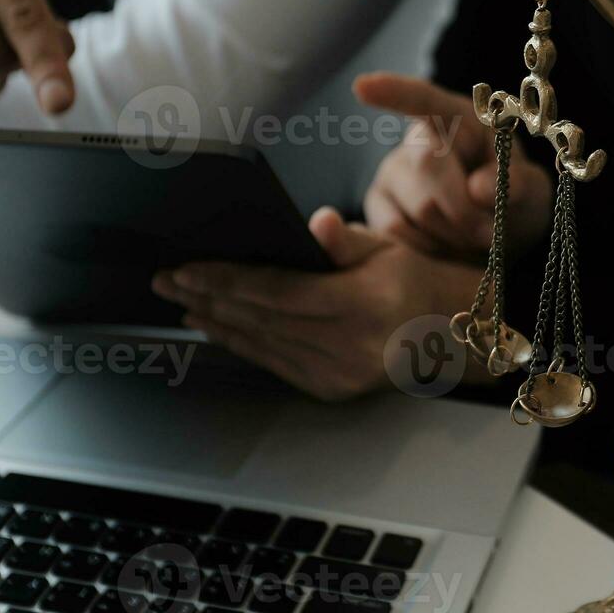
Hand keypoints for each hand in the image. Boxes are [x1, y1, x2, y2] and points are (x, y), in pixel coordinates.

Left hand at [153, 207, 484, 400]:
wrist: (447, 333)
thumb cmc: (412, 280)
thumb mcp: (385, 248)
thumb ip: (345, 239)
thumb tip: (316, 223)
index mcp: (363, 303)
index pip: (278, 291)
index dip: (227, 280)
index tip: (187, 269)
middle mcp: (350, 344)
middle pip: (261, 319)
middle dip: (207, 298)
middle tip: (166, 281)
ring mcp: (339, 373)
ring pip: (262, 344)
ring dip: (215, 323)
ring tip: (181, 303)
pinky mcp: (332, 389)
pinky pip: (275, 364)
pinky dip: (241, 345)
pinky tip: (217, 329)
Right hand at [355, 72, 551, 259]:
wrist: (495, 243)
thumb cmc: (513, 202)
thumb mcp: (533, 190)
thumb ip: (518, 183)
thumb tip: (477, 188)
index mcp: (461, 119)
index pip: (425, 100)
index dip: (395, 92)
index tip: (363, 85)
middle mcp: (420, 141)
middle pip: (430, 166)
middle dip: (467, 209)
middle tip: (491, 233)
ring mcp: (393, 173)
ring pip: (418, 208)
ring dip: (455, 234)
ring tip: (472, 237)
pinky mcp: (377, 208)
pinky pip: (397, 232)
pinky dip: (431, 249)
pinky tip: (446, 246)